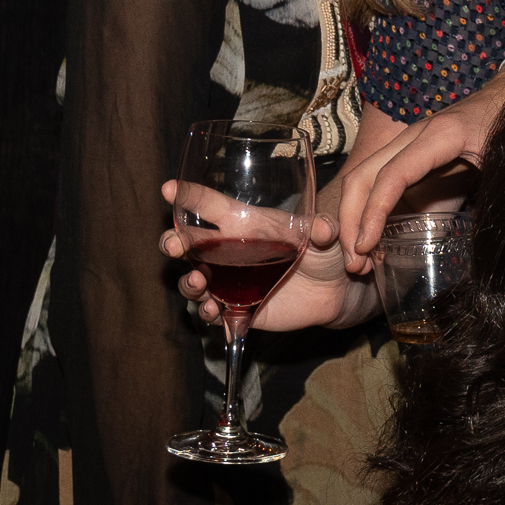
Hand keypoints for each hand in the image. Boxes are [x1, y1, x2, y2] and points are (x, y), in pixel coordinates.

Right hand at [161, 183, 364, 333]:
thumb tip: (324, 228)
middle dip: (172, 243)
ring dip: (189, 282)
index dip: (187, 196)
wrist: (336, 291)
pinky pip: (214, 314)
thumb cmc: (325, 252)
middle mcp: (229, 252)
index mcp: (243, 225)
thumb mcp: (326, 235)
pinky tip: (214, 311)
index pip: (209, 207)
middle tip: (172, 246)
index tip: (168, 190)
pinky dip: (208, 314)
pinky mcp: (239, 309)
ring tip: (198, 280)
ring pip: (194, 282)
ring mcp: (230, 282)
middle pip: (187, 246)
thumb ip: (323, 230)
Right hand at [338, 57, 504, 264]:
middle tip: (354, 263)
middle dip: (350, 221)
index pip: (393, 174)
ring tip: (358, 261)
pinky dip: (367, 211)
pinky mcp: (412, 155)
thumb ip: (500, 192)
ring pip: (363, 179)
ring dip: (353, 220)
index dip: (374, 211)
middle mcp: (415, 136)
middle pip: (363, 176)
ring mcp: (409, 144)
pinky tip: (373, 241)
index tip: (366, 246)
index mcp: (440, 136)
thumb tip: (490, 242)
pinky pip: (378, 181)